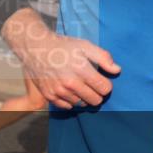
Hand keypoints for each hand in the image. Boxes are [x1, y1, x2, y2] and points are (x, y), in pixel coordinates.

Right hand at [2, 8, 120, 109]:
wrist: (36, 48)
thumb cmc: (63, 46)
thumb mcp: (85, 45)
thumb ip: (103, 57)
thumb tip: (117, 70)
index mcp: (81, 70)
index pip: (105, 89)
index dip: (106, 84)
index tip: (101, 79)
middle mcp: (70, 83)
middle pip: (95, 100)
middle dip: (97, 93)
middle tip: (91, 84)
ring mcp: (59, 91)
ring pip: (81, 104)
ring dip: (83, 96)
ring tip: (78, 84)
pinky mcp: (49, 96)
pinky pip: (67, 107)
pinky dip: (70, 100)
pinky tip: (69, 90)